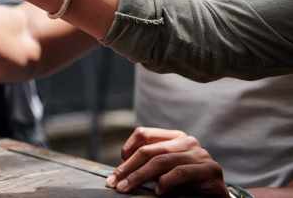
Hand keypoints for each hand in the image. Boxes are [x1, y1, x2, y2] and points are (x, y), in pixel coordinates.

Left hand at [107, 127, 228, 195]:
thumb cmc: (189, 186)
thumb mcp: (165, 172)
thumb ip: (150, 167)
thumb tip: (121, 172)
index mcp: (174, 137)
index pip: (144, 134)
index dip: (128, 147)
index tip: (117, 167)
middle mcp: (188, 142)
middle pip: (150, 150)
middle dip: (129, 168)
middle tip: (115, 183)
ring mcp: (200, 154)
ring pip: (162, 161)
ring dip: (140, 176)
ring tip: (128, 188)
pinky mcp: (211, 169)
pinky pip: (181, 172)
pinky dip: (166, 182)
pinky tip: (158, 191)